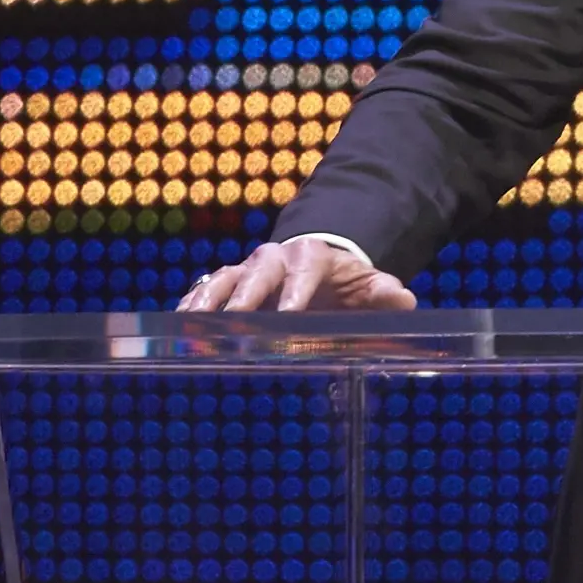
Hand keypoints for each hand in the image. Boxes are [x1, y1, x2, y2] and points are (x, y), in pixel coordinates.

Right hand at [176, 234, 415, 312]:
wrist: (320, 268)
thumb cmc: (346, 285)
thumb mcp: (370, 287)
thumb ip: (385, 294)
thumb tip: (403, 299)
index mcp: (311, 256)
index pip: (302, 272)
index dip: (295, 293)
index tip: (289, 317)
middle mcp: (274, 258)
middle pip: (256, 273)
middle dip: (246, 297)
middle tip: (236, 321)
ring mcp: (248, 268)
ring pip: (223, 279)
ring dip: (209, 301)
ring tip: (193, 325)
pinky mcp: (228, 282)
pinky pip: (206, 290)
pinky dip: (192, 305)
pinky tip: (178, 326)